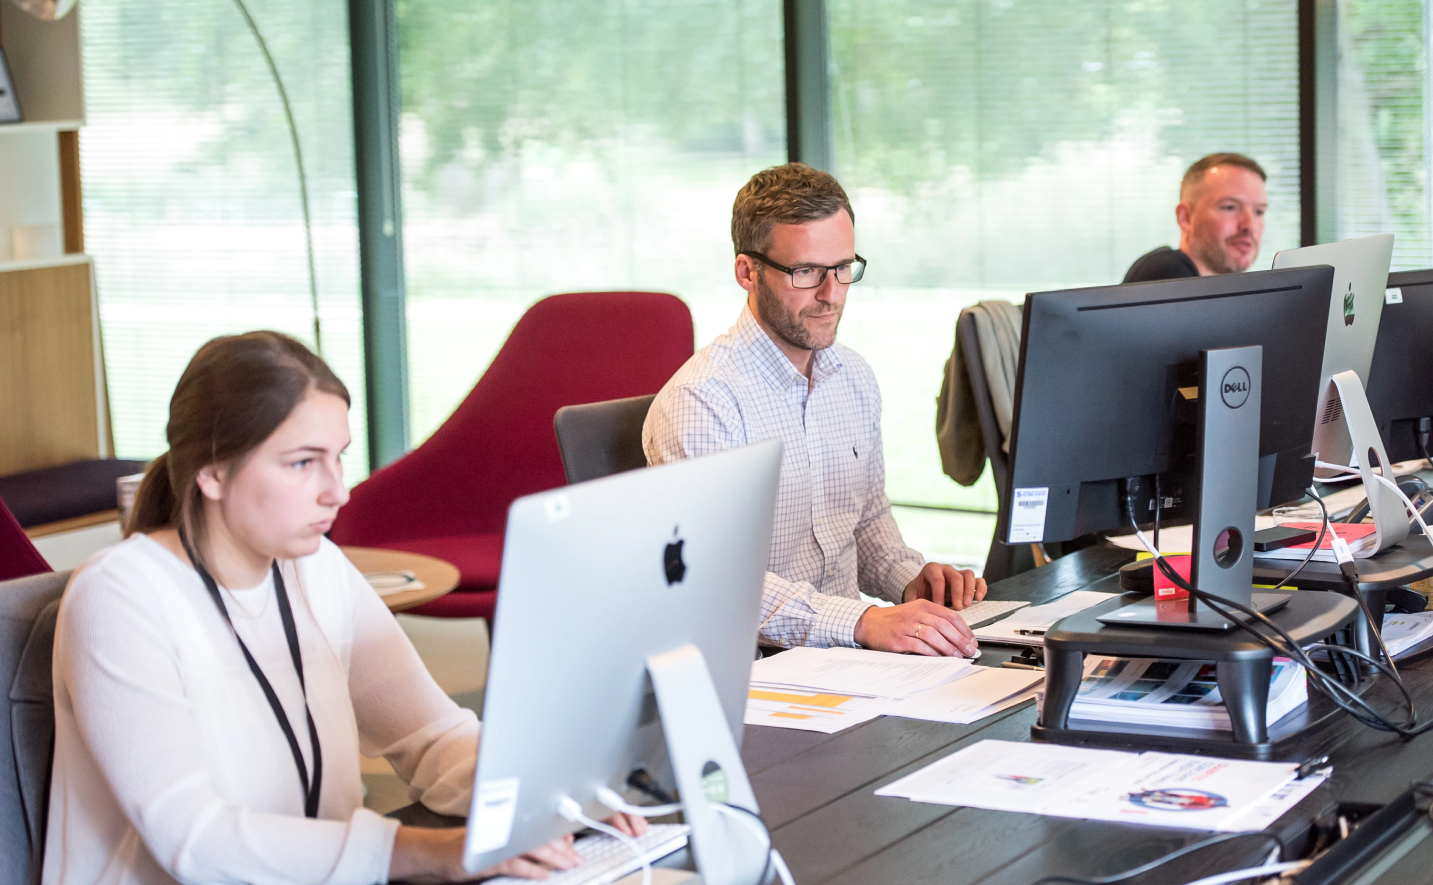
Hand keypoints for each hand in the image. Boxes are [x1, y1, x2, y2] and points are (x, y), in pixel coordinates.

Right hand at [389, 814, 647, 882]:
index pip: (537, 823)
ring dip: (552, 856)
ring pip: (530, 847)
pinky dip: (530, 869)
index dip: (557, 832)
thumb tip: (555, 842)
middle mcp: (502, 827)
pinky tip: (544, 874)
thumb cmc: (471, 847)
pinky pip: (512, 863)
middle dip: (561, 846)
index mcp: (507, 821)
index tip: (572, 841)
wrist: (438, 853)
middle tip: (577, 856)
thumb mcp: (499, 840)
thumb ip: (523, 839)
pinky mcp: (485, 858)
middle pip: (538, 835)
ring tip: (569, 864)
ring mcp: (494, 842)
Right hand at [853, 599, 977, 656]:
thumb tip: (957, 636)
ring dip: (948, 648)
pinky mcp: (898, 639)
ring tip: (957, 656)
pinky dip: (932, 653)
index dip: (964, 629)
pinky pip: (919, 646)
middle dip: (960, 640)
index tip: (972, 640)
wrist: (869, 623)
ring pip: (933, 635)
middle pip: (944, 625)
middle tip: (969, 650)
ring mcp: (906, 626)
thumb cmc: (895, 620)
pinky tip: (940, 658)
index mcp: (923, 604)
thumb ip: (934, 619)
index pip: (950, 615)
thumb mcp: (915, 612)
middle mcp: (916, 613)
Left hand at [902, 562, 985, 608]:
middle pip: (956, 576)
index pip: (938, 579)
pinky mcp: (967, 581)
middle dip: (958, 593)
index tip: (939, 606)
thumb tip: (916, 615)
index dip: (939, 593)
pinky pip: (978, 580)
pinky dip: (981, 588)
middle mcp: (946, 569)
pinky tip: (979, 599)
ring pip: (968, 575)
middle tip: (958, 608)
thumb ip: (914, 603)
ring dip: (970, 591)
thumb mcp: (912, 596)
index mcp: (931, 570)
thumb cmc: (918, 593)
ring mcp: (958, 573)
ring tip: (967, 605)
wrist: (921, 589)